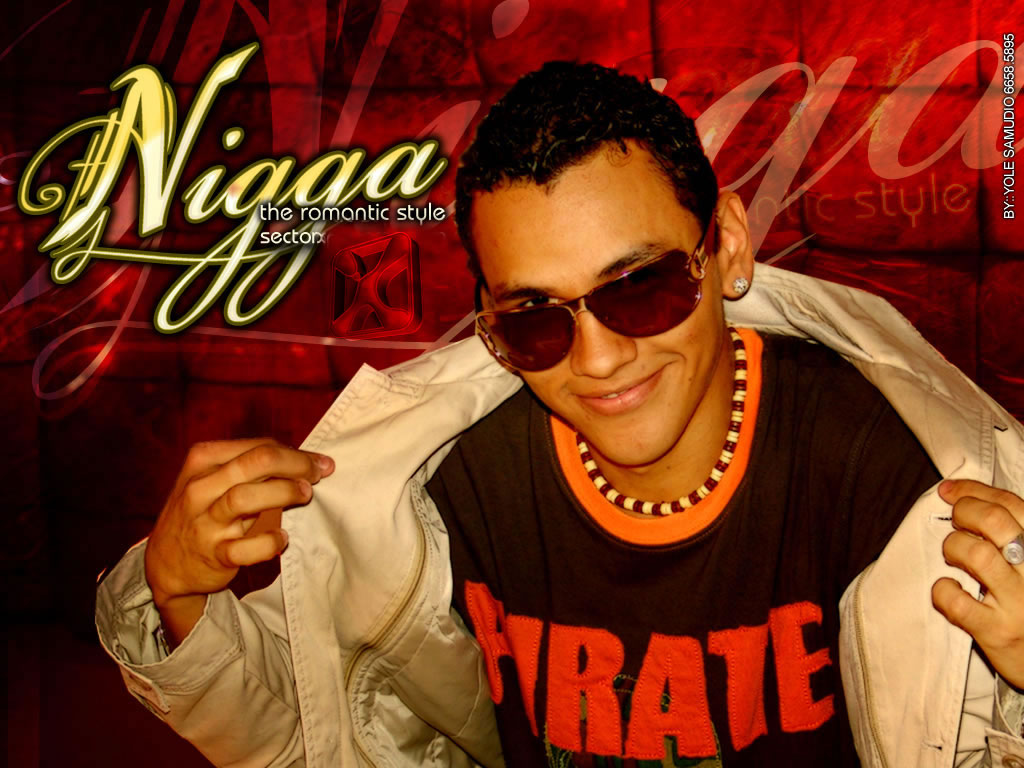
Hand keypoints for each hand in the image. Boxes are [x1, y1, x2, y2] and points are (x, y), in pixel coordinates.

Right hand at [144, 438, 334, 645]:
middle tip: (319, 473)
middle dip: (295, 464)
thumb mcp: (214, 481)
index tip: (318, 461)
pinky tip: (282, 538)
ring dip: (283, 493)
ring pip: (244, 498)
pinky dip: (268, 543)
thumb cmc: (201, 513)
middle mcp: (199, 488)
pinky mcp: (212, 555)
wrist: (166, 564)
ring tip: (305, 494)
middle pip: (254, 463)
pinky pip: (243, 549)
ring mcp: (203, 523)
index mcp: (202, 461)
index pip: (257, 446)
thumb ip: (250, 468)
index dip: (294, 452)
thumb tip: (303, 460)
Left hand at [932, 479, 1023, 687]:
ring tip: (954, 557)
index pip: (1012, 504)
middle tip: (955, 522)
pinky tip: (948, 590)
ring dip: (954, 548)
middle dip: (963, 512)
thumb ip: (1015, 535)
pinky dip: (943, 590)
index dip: (973, 491)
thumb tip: (964, 496)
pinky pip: (957, 601)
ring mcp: (1020, 602)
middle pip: (994, 521)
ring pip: (976, 553)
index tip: (949, 491)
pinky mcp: (998, 631)